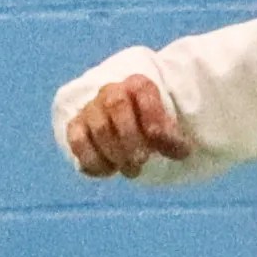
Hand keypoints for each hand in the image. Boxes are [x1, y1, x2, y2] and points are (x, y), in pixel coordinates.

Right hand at [61, 70, 191, 178]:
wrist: (119, 128)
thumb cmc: (146, 128)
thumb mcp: (164, 130)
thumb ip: (172, 138)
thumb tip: (181, 151)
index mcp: (137, 85)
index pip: (142, 90)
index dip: (152, 116)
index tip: (160, 141)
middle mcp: (111, 91)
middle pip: (116, 106)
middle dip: (131, 137)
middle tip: (142, 161)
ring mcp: (91, 108)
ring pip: (99, 128)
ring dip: (116, 154)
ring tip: (133, 171)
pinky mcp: (75, 127)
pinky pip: (78, 142)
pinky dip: (93, 160)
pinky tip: (109, 171)